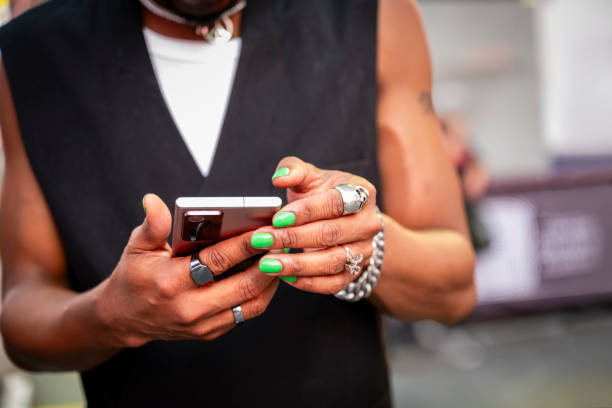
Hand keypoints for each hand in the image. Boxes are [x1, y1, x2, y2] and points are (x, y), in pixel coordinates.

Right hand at [95, 194, 277, 347]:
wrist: (124, 318)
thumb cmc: (134, 277)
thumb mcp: (137, 247)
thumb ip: (152, 225)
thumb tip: (154, 200)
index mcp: (171, 282)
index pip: (217, 261)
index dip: (245, 245)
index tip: (266, 230)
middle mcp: (190, 307)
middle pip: (243, 285)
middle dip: (268, 262)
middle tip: (283, 240)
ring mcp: (203, 324)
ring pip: (251, 303)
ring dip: (271, 279)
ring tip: (282, 255)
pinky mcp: (211, 332)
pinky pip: (246, 313)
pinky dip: (262, 293)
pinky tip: (270, 273)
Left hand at [250, 156, 381, 294]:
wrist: (345, 220)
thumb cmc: (322, 194)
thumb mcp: (311, 177)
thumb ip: (294, 170)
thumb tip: (279, 177)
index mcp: (362, 194)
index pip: (334, 203)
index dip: (305, 212)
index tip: (277, 218)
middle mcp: (368, 223)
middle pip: (330, 234)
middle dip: (292, 238)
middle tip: (262, 240)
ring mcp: (364, 250)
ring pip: (332, 262)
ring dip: (297, 265)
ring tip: (267, 263)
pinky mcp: (355, 272)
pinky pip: (333, 283)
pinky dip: (308, 283)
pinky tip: (284, 277)